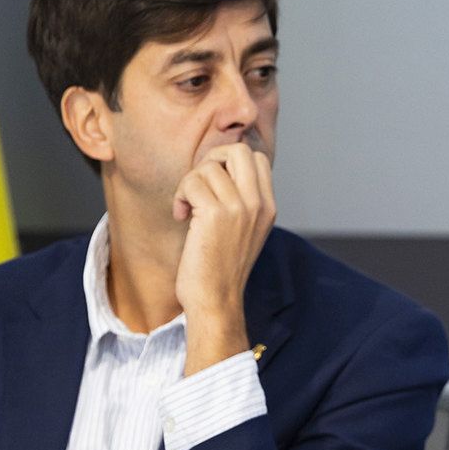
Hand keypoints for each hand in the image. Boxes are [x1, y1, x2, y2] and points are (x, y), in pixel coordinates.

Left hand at [172, 143, 276, 373]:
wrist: (215, 300)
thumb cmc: (220, 268)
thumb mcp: (243, 231)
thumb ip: (241, 201)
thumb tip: (217, 167)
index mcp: (268, 207)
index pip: (257, 159)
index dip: (229, 161)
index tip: (214, 184)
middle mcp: (258, 204)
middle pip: (239, 149)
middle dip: (212, 158)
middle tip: (200, 184)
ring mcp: (239, 208)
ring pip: (208, 166)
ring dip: (189, 183)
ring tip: (187, 208)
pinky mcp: (216, 214)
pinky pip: (191, 182)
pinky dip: (180, 196)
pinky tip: (181, 216)